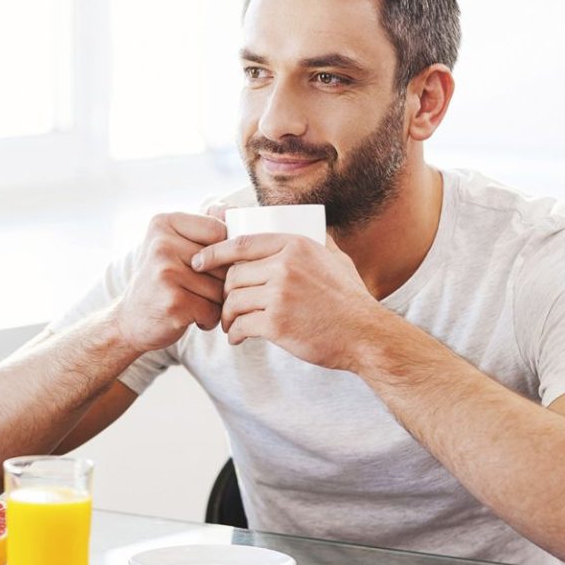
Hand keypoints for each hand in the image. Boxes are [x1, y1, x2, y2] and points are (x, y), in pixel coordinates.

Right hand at [112, 213, 227, 353]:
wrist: (130, 321)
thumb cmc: (161, 281)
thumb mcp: (172, 244)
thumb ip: (202, 225)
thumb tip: (232, 209)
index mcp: (163, 223)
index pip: (220, 230)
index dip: (223, 253)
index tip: (206, 265)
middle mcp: (162, 244)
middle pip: (223, 262)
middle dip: (220, 281)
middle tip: (197, 289)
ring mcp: (166, 273)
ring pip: (221, 288)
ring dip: (215, 302)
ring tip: (193, 302)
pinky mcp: (173, 302)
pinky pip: (213, 310)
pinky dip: (208, 319)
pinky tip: (190, 317)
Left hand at [191, 233, 377, 370]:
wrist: (365, 335)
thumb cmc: (351, 299)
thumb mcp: (337, 259)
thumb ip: (319, 242)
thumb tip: (312, 226)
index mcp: (295, 245)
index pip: (242, 243)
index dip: (215, 252)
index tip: (200, 261)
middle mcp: (285, 265)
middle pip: (234, 274)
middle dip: (224, 292)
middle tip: (226, 305)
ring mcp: (280, 294)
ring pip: (233, 300)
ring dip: (227, 316)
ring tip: (231, 325)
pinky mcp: (277, 323)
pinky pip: (241, 325)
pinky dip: (235, 334)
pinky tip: (238, 338)